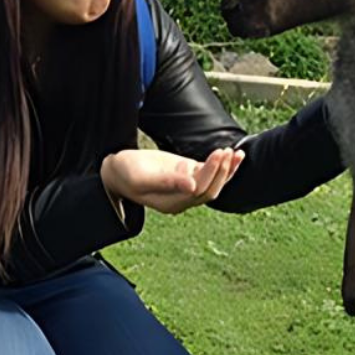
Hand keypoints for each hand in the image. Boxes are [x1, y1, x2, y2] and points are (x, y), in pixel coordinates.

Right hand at [101, 148, 244, 214]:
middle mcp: (182, 198)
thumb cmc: (125, 173)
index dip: (211, 173)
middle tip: (226, 151)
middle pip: (210, 189)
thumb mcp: (142, 177)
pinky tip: (234, 155)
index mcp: (172, 203)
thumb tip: (192, 187)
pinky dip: (223, 165)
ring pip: (214, 183)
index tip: (217, 154)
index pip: (199, 191)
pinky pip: (210, 173)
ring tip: (237, 153)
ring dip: (227, 169)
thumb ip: (167, 182)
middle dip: (221, 171)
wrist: (117, 169)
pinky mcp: (187, 174)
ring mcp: (186, 186)